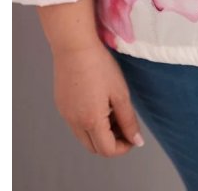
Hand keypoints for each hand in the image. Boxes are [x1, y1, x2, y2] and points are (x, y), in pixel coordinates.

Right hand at [52, 41, 144, 156]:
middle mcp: (74, 122)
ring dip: (100, 132)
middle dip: (112, 142)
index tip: (133, 136)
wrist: (74, 46)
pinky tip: (98, 102)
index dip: (123, 147)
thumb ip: (129, 120)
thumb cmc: (99, 66)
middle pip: (94, 147)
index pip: (107, 150)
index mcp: (91, 120)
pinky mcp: (61, 105)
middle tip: (124, 124)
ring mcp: (65, 114)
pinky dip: (89, 122)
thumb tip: (136, 141)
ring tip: (112, 110)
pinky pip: (76, 123)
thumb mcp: (120, 93)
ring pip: (84, 136)